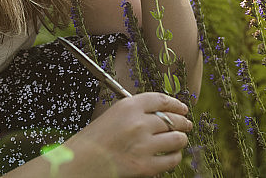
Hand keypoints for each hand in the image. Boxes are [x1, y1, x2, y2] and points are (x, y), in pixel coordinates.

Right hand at [63, 92, 191, 176]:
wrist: (79, 162)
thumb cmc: (93, 139)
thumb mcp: (112, 115)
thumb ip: (135, 112)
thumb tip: (161, 114)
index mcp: (128, 106)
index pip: (161, 100)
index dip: (176, 104)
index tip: (182, 107)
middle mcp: (139, 123)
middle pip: (172, 119)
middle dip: (183, 122)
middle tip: (187, 124)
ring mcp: (144, 145)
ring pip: (177, 138)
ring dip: (181, 139)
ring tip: (180, 139)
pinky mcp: (146, 166)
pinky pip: (172, 159)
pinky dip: (175, 157)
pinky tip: (173, 155)